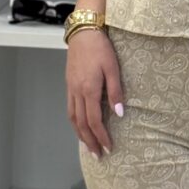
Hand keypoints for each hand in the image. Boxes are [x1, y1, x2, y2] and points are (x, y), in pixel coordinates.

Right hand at [66, 31, 123, 158]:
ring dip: (80, 134)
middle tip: (98, 155)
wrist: (83, 32)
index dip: (101, 136)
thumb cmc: (101, 48)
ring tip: (88, 146)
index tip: (109, 148)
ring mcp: (71, 89)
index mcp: (89, 90)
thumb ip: (116, 92)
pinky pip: (70, 109)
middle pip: (81, 124)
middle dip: (90, 141)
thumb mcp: (113, 68)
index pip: (94, 121)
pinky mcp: (69, 84)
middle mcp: (77, 92)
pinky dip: (74, 122)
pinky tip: (80, 126)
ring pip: (73, 118)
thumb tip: (120, 114)